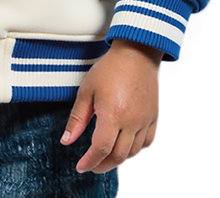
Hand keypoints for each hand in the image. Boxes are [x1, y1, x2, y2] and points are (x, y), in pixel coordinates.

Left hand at [60, 40, 162, 173]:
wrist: (136, 52)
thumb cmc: (110, 68)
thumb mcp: (86, 90)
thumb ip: (77, 119)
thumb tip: (66, 141)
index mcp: (112, 114)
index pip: (101, 149)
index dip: (89, 162)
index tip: (81, 167)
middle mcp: (131, 121)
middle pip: (117, 156)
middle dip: (102, 165)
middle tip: (91, 165)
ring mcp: (144, 120)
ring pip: (132, 152)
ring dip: (118, 159)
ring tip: (105, 156)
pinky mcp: (153, 117)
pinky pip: (146, 142)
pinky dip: (135, 149)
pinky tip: (125, 145)